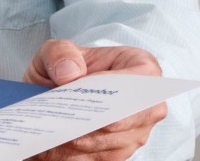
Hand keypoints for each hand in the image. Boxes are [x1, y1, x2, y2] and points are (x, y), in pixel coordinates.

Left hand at [23, 40, 167, 160]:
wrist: (54, 90)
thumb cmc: (65, 67)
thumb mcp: (56, 49)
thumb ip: (60, 53)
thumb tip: (69, 74)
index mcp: (142, 67)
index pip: (139, 82)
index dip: (113, 89)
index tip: (82, 91)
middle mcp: (148, 104)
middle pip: (125, 119)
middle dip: (93, 121)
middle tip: (62, 119)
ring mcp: (137, 132)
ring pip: (110, 143)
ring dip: (80, 141)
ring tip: (52, 132)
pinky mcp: (120, 152)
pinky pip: (100, 158)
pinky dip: (75, 154)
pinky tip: (53, 146)